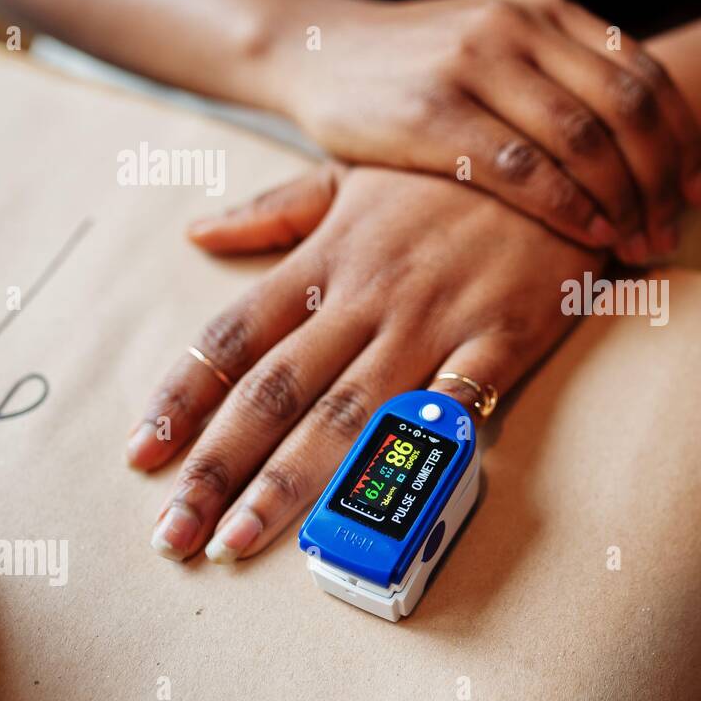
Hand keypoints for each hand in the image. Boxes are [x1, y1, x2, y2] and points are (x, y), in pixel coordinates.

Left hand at [127, 164, 600, 561]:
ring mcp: (434, 320)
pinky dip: (424, 441)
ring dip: (291, 480)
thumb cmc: (450, 176)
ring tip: (240, 537)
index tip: (142, 456)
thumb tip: (198, 234)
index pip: (235, 337)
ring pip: (351, 411)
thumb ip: (276, 211)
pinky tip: (389, 492)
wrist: (558, 163)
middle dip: (217, 465)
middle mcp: (367, 297)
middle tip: (173, 533)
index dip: (184, 398)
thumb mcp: (354, 175)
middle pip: (276, 390)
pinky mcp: (500, 337)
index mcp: (326, 260)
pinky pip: (457, 398)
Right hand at [269, 0, 700, 260]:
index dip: (684, 139)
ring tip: (643, 245)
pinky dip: (570, 208)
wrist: (318, 51)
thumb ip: (564, 76)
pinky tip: (593, 238)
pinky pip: (524, 169)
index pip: (645, 75)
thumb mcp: (502, 48)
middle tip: (676, 230)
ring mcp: (475, 65)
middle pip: (628, 110)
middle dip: (664, 179)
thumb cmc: (424, 68)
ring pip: (585, 141)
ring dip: (626, 202)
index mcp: (548, 11)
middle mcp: (519, 27)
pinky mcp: (433, 113)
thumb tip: (643, 142)